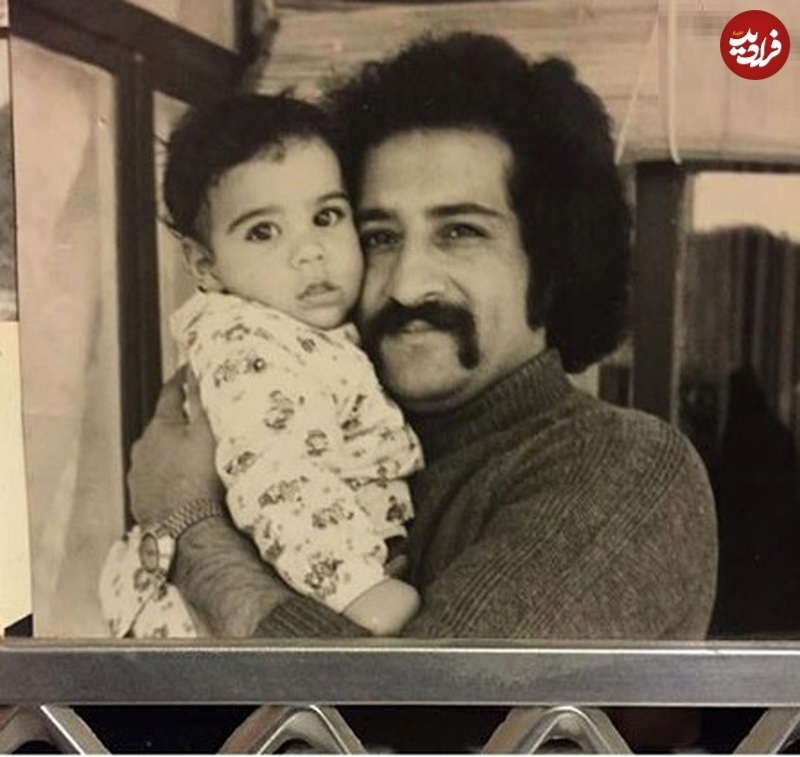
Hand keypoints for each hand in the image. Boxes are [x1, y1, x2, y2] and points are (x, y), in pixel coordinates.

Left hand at [128, 367, 222, 525]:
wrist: (185, 528)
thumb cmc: (199, 477)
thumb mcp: (206, 433)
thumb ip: (198, 400)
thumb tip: (193, 371)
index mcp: (159, 426)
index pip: (170, 394)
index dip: (181, 381)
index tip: (188, 371)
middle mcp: (142, 447)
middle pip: (161, 427)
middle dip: (176, 423)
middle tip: (196, 423)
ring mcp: (138, 475)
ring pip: (155, 454)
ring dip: (169, 453)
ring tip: (190, 460)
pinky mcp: (139, 499)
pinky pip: (153, 480)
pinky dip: (165, 477)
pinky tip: (180, 486)